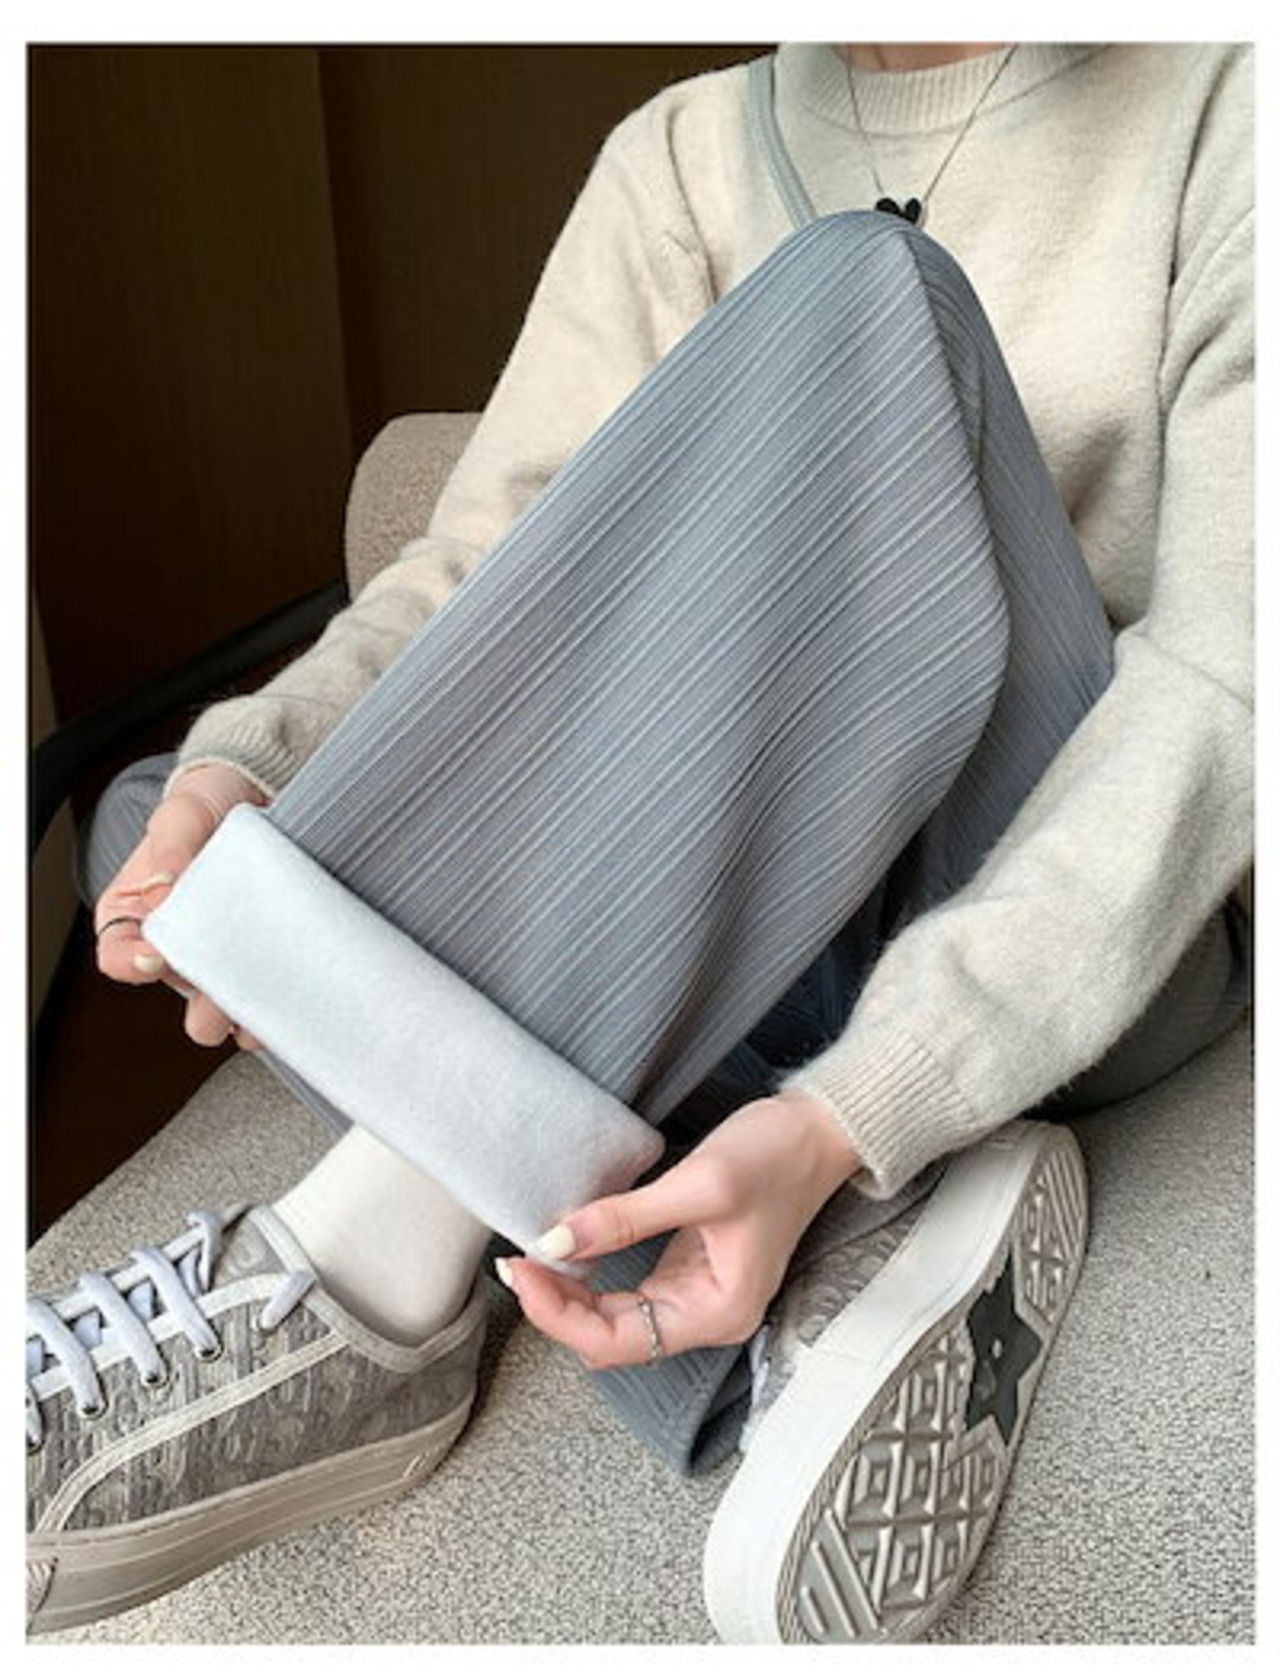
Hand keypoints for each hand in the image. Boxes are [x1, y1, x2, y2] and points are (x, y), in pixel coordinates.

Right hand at [94, 763, 267, 1048]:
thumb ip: (173, 845)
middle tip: (218, 996)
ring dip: (243, 1011)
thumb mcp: (184, 813)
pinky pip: (269, 996)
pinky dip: (280, 1003)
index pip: (118, 955)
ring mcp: (225, 954)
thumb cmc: (209, 804)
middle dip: (200, 1004)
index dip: (133, 963)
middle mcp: (178, 944)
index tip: (157, 956)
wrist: (261, 792)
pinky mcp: (267, 957)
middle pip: (179, 991)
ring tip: (260, 1008)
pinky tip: (292, 1002)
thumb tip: (163, 890)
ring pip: (226, 1005)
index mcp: (136, 916)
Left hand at [501, 1090, 860, 1368]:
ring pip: (615, 1320)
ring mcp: (697, 1295)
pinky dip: (593, 1279)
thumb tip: (556, 1243)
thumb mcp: (699, 1184)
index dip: (559, 1314)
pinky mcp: (688, 1269)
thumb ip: (625, 1218)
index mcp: (717, 1312)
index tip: (522, 1271)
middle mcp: (708, 1316)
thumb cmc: (777, 1156)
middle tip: (515, 1263)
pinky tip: (567, 1254)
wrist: (820, 1130)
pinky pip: (629, 1293)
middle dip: (557, 1307)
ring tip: (531, 1260)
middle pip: (611, 1338)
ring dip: (570, 1296)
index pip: (616, 1342)